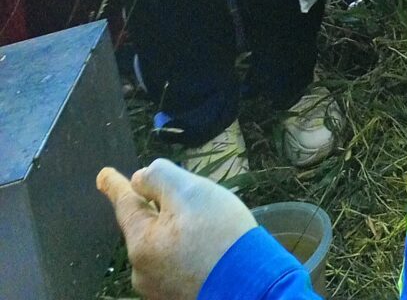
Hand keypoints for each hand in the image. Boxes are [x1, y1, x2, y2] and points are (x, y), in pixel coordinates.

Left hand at [97, 157, 254, 299]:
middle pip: (147, 225)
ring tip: (210, 224)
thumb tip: (140, 179)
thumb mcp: (190, 192)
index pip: (125, 205)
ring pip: (163, 244)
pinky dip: (186, 249)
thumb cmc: (219, 234)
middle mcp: (143, 271)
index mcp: (141, 243)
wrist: (249, 283)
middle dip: (162, 208)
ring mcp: (160, 288)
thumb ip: (159, 177)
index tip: (102, 175)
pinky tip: (210, 245)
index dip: (115, 185)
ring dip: (177, 230)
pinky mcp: (179, 296)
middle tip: (189, 197)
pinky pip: (175, 263)